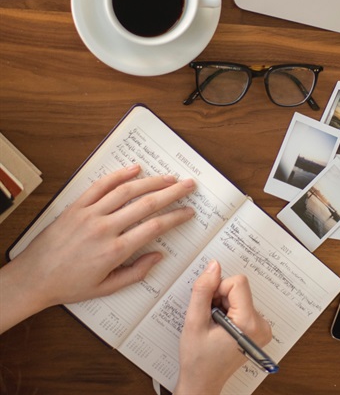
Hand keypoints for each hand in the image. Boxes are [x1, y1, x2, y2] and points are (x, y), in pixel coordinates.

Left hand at [0, 165, 194, 333]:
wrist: (33, 278)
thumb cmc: (70, 285)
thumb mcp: (106, 288)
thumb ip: (136, 272)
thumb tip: (158, 256)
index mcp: (114, 251)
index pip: (154, 227)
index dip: (175, 217)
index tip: (188, 211)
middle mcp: (105, 228)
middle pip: (146, 204)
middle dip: (172, 192)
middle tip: (188, 185)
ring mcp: (90, 214)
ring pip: (127, 191)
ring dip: (151, 181)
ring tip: (169, 177)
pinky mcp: (77, 206)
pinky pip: (100, 185)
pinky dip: (119, 175)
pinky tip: (135, 169)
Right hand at [175, 260, 271, 394]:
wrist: (203, 382)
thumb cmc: (198, 359)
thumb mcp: (194, 321)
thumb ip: (203, 290)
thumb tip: (214, 265)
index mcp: (249, 323)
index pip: (238, 283)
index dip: (218, 289)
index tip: (209, 307)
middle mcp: (261, 325)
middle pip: (239, 288)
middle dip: (220, 298)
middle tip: (210, 319)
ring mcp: (262, 327)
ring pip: (239, 295)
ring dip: (223, 304)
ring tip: (214, 325)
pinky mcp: (258, 328)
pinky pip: (242, 304)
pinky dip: (229, 310)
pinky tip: (220, 327)